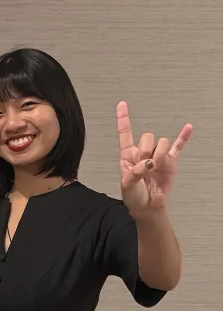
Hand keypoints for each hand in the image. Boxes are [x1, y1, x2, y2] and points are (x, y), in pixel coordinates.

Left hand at [117, 101, 192, 215]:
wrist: (147, 206)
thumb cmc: (133, 196)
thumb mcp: (128, 185)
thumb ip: (136, 172)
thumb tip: (149, 162)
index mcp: (128, 155)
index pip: (125, 133)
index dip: (124, 119)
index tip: (122, 104)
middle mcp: (143, 153)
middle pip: (148, 137)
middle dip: (148, 150)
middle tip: (146, 165)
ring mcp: (157, 156)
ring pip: (162, 142)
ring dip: (160, 154)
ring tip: (155, 168)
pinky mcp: (170, 162)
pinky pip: (178, 147)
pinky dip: (184, 137)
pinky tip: (188, 128)